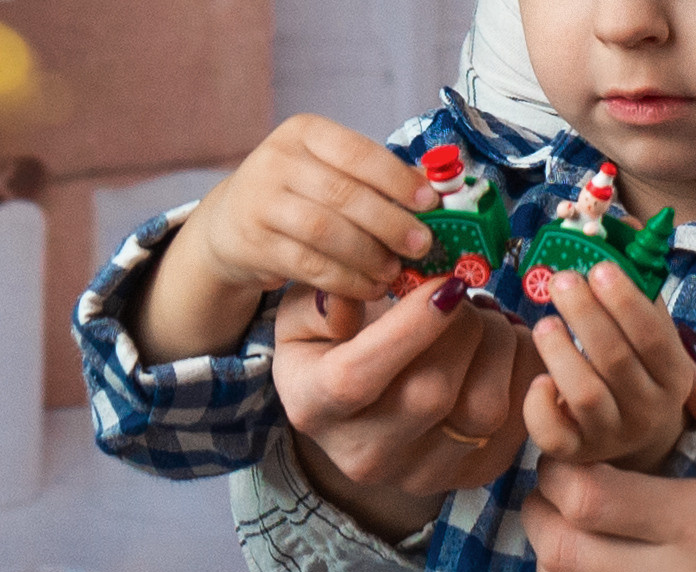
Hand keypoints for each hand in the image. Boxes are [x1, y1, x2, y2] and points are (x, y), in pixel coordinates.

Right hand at [129, 116, 438, 362]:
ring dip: (368, 256)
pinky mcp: (254, 243)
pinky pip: (309, 264)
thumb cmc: (299, 194)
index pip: (358, 151)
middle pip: (343, 194)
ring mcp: (260, 201)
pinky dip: (346, 280)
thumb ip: (378, 178)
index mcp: (305, 132)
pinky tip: (369, 288)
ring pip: (325, 232)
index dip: (397, 179)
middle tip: (422, 246)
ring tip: (394, 271)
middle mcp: (277, 160)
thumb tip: (440, 189)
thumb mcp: (331, 172)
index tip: (430, 202)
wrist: (229, 223)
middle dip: (390, 223)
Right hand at [273, 279, 542, 539]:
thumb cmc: (333, 346)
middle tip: (464, 293)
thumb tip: (355, 298)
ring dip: (500, 346)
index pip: (356, 377)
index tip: (444, 285)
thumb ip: (320, 300)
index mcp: (314, 408)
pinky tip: (506, 344)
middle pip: (430, 395)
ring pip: (484, 410)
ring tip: (486, 316)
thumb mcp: (304, 313)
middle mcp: (365, 454)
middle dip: (464, 328)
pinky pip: (518, 421)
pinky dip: (525, 370)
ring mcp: (422, 473)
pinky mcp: (471, 473)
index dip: (408, 329)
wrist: (360, 409)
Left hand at [524, 262, 692, 470]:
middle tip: (562, 281)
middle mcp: (648, 409)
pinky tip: (538, 380)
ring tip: (544, 323)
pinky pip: (554, 435)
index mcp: (674, 374)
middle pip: (616, 361)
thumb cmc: (635, 367)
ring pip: (586, 395)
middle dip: (586, 316)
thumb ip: (637, 278)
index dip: (626, 301)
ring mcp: (611, 434)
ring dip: (561, 353)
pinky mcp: (574, 452)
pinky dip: (541, 406)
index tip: (599, 266)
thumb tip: (622, 222)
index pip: (654, 337)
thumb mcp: (644, 327)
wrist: (631, 433)